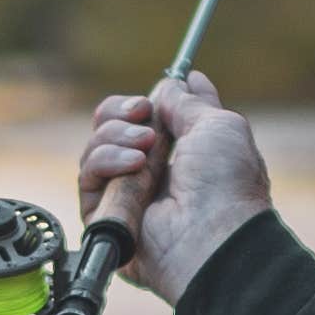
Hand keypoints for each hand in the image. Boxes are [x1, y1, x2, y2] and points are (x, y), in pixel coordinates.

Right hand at [74, 72, 273, 302]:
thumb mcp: (218, 125)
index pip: (140, 120)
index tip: (151, 99)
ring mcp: (125, 196)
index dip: (138, 104)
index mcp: (178, 156)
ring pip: (94, 148)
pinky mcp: (104, 217)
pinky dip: (107, 162)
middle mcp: (148, 174)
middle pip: (109, 127)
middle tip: (144, 117)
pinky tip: (134, 166)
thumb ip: (188, 101)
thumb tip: (172, 82)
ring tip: (146, 150)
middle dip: (121, 114)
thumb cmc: (226, 184)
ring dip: (117, 138)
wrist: (213, 233)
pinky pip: (88, 177)